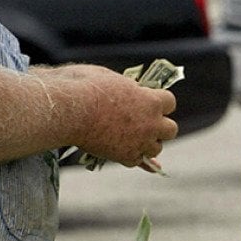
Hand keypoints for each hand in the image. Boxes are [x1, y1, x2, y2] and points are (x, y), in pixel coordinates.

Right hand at [59, 65, 178, 169]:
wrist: (69, 111)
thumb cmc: (86, 88)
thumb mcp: (112, 79)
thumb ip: (127, 88)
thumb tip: (130, 89)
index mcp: (150, 100)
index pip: (170, 102)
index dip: (160, 104)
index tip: (149, 103)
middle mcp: (151, 123)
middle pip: (171, 130)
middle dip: (160, 127)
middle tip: (145, 125)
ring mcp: (140, 141)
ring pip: (156, 148)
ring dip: (147, 144)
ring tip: (132, 140)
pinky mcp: (125, 156)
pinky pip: (137, 161)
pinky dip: (130, 157)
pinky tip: (125, 154)